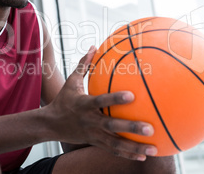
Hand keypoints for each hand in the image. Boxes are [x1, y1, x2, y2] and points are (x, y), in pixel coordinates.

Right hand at [46, 46, 156, 160]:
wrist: (50, 125)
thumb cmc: (63, 100)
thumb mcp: (71, 82)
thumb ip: (83, 64)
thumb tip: (93, 46)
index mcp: (84, 104)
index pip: (101, 101)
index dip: (115, 99)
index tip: (132, 96)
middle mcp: (90, 121)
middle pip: (112, 126)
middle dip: (131, 127)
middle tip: (150, 128)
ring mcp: (93, 134)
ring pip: (116, 143)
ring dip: (134, 147)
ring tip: (154, 149)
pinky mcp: (95, 143)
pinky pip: (113, 150)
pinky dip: (128, 154)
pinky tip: (143, 156)